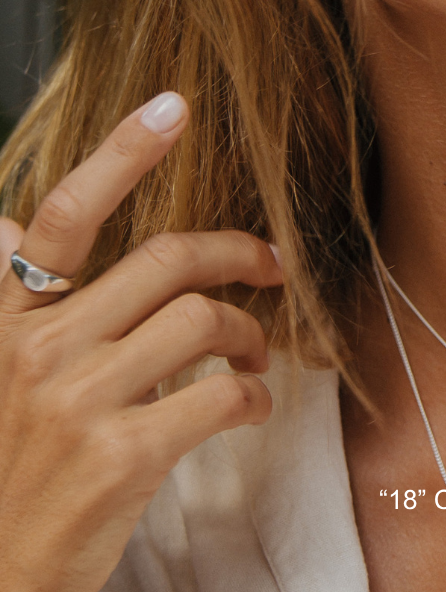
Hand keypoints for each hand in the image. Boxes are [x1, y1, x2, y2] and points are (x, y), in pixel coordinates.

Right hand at [0, 93, 283, 591]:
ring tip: (257, 358)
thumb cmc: (6, 484)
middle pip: (164, 261)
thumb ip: (17, 309)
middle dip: (235, 254)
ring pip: (203, 321)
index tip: (173, 107)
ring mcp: (78, 400)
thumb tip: (6, 224)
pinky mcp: (124, 454)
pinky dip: (252, 397)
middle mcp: (35, 349)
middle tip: (273, 265)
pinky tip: (250, 408)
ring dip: (250, 333)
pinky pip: (220, 395)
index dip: (121, 154)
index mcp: (2, 323)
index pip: (58, 217)